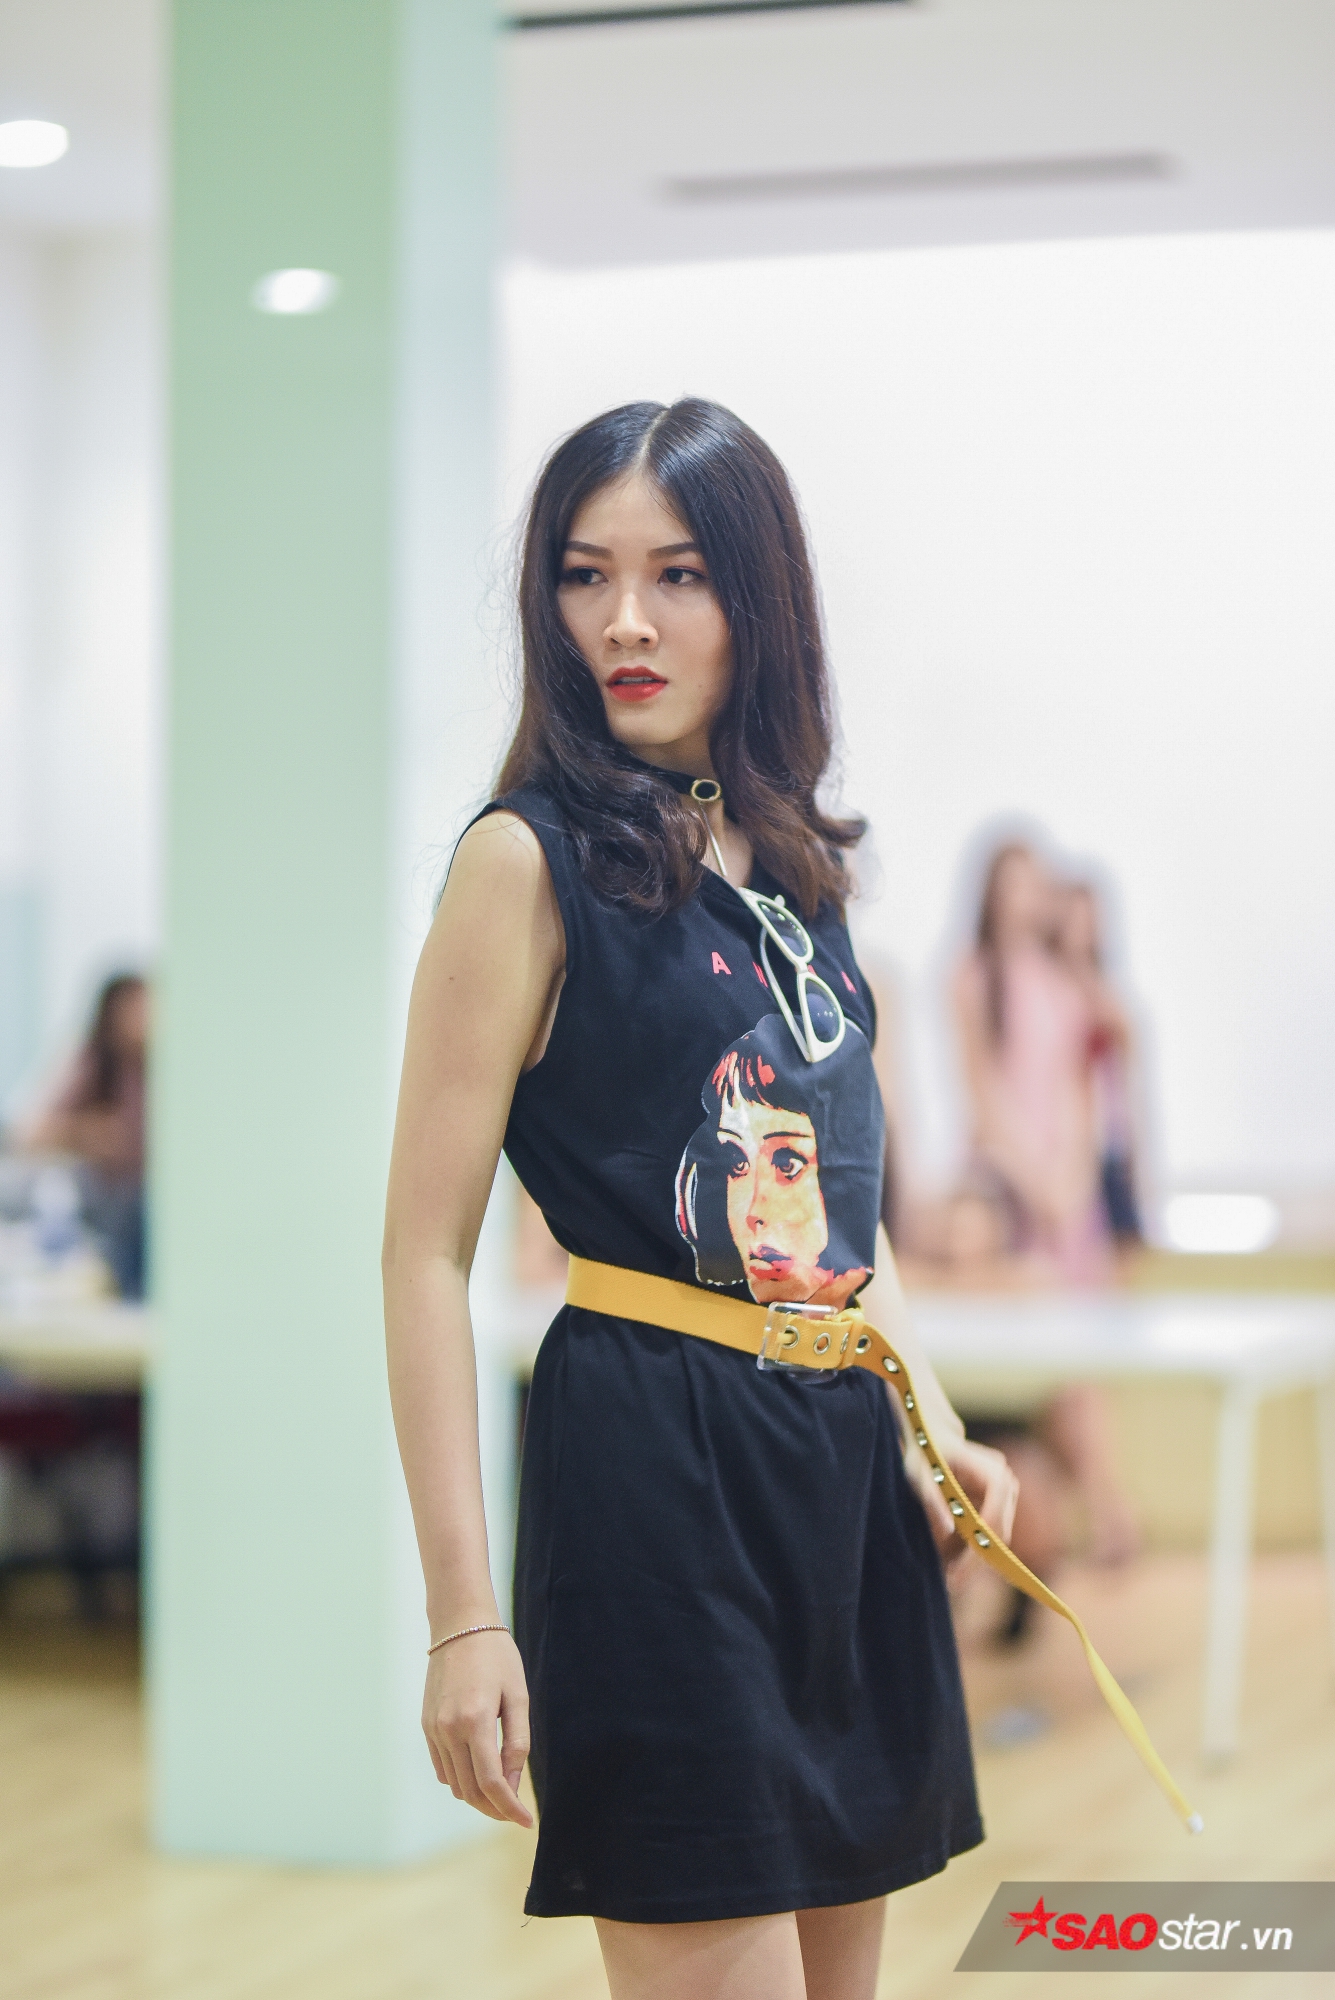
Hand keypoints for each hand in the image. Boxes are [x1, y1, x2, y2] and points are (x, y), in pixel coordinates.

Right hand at [422, 1629, 532, 1826]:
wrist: (460, 1626)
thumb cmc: (497, 1656)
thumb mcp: (518, 1696)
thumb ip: (517, 1742)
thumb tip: (511, 1783)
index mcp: (475, 1721)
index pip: (491, 1783)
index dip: (510, 1808)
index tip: (527, 1822)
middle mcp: (449, 1730)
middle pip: (471, 1791)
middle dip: (495, 1809)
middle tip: (516, 1812)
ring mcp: (433, 1729)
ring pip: (455, 1784)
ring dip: (478, 1798)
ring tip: (502, 1794)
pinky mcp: (426, 1726)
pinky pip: (442, 1768)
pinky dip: (461, 1780)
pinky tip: (479, 1774)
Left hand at [904, 1429, 1018, 1567]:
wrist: (931, 1438)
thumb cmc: (923, 1456)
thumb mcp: (918, 1477)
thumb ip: (932, 1501)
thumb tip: (948, 1531)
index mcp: (990, 1469)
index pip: (996, 1512)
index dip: (982, 1542)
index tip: (961, 1566)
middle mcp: (1006, 1480)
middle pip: (999, 1530)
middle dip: (977, 1558)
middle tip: (951, 1581)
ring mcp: (1007, 1492)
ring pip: (998, 1537)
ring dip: (976, 1557)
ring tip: (949, 1575)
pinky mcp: (1002, 1502)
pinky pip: (992, 1533)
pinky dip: (975, 1548)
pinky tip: (954, 1562)